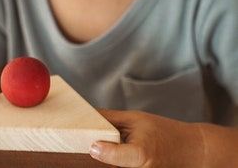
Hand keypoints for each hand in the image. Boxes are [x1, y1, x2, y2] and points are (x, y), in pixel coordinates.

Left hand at [89, 110, 203, 167]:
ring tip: (103, 148)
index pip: (117, 156)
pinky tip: (111, 154)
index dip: (103, 150)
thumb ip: (110, 119)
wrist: (189, 150)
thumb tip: (87, 114)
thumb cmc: (164, 132)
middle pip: (109, 166)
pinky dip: (112, 163)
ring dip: (105, 161)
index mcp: (141, 153)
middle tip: (91, 144)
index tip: (92, 145)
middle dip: (98, 157)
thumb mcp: (136, 119)